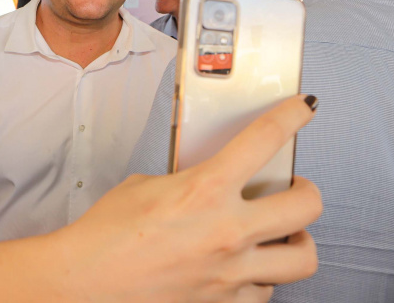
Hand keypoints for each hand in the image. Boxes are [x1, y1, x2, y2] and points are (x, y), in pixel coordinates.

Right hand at [55, 94, 321, 302]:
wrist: (86, 282)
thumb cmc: (105, 235)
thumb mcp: (146, 187)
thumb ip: (188, 182)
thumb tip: (207, 185)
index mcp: (204, 189)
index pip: (264, 139)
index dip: (291, 117)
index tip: (302, 110)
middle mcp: (227, 230)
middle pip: (307, 205)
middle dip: (307, 191)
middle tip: (294, 188)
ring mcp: (231, 272)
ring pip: (303, 258)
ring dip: (298, 242)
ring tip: (283, 235)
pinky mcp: (224, 302)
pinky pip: (266, 291)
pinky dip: (261, 277)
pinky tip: (245, 267)